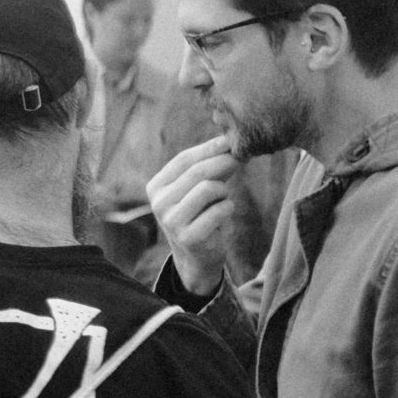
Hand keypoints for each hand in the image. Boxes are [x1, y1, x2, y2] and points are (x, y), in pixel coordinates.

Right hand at [147, 136, 240, 297]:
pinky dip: (228, 207)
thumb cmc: (199, 214)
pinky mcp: (188, 237)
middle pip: (197, 172)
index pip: (183, 160)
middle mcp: (159, 203)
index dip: (208, 148)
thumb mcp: (197, 188)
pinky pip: (219, 210)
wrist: (197, 256)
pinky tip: (224, 212)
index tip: (230, 141)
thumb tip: (229, 142)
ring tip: (222, 198)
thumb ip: (209, 167)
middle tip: (241, 159)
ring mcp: (171, 221)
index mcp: (156, 187)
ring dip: (224, 191)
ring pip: (209, 188)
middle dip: (223, 162)